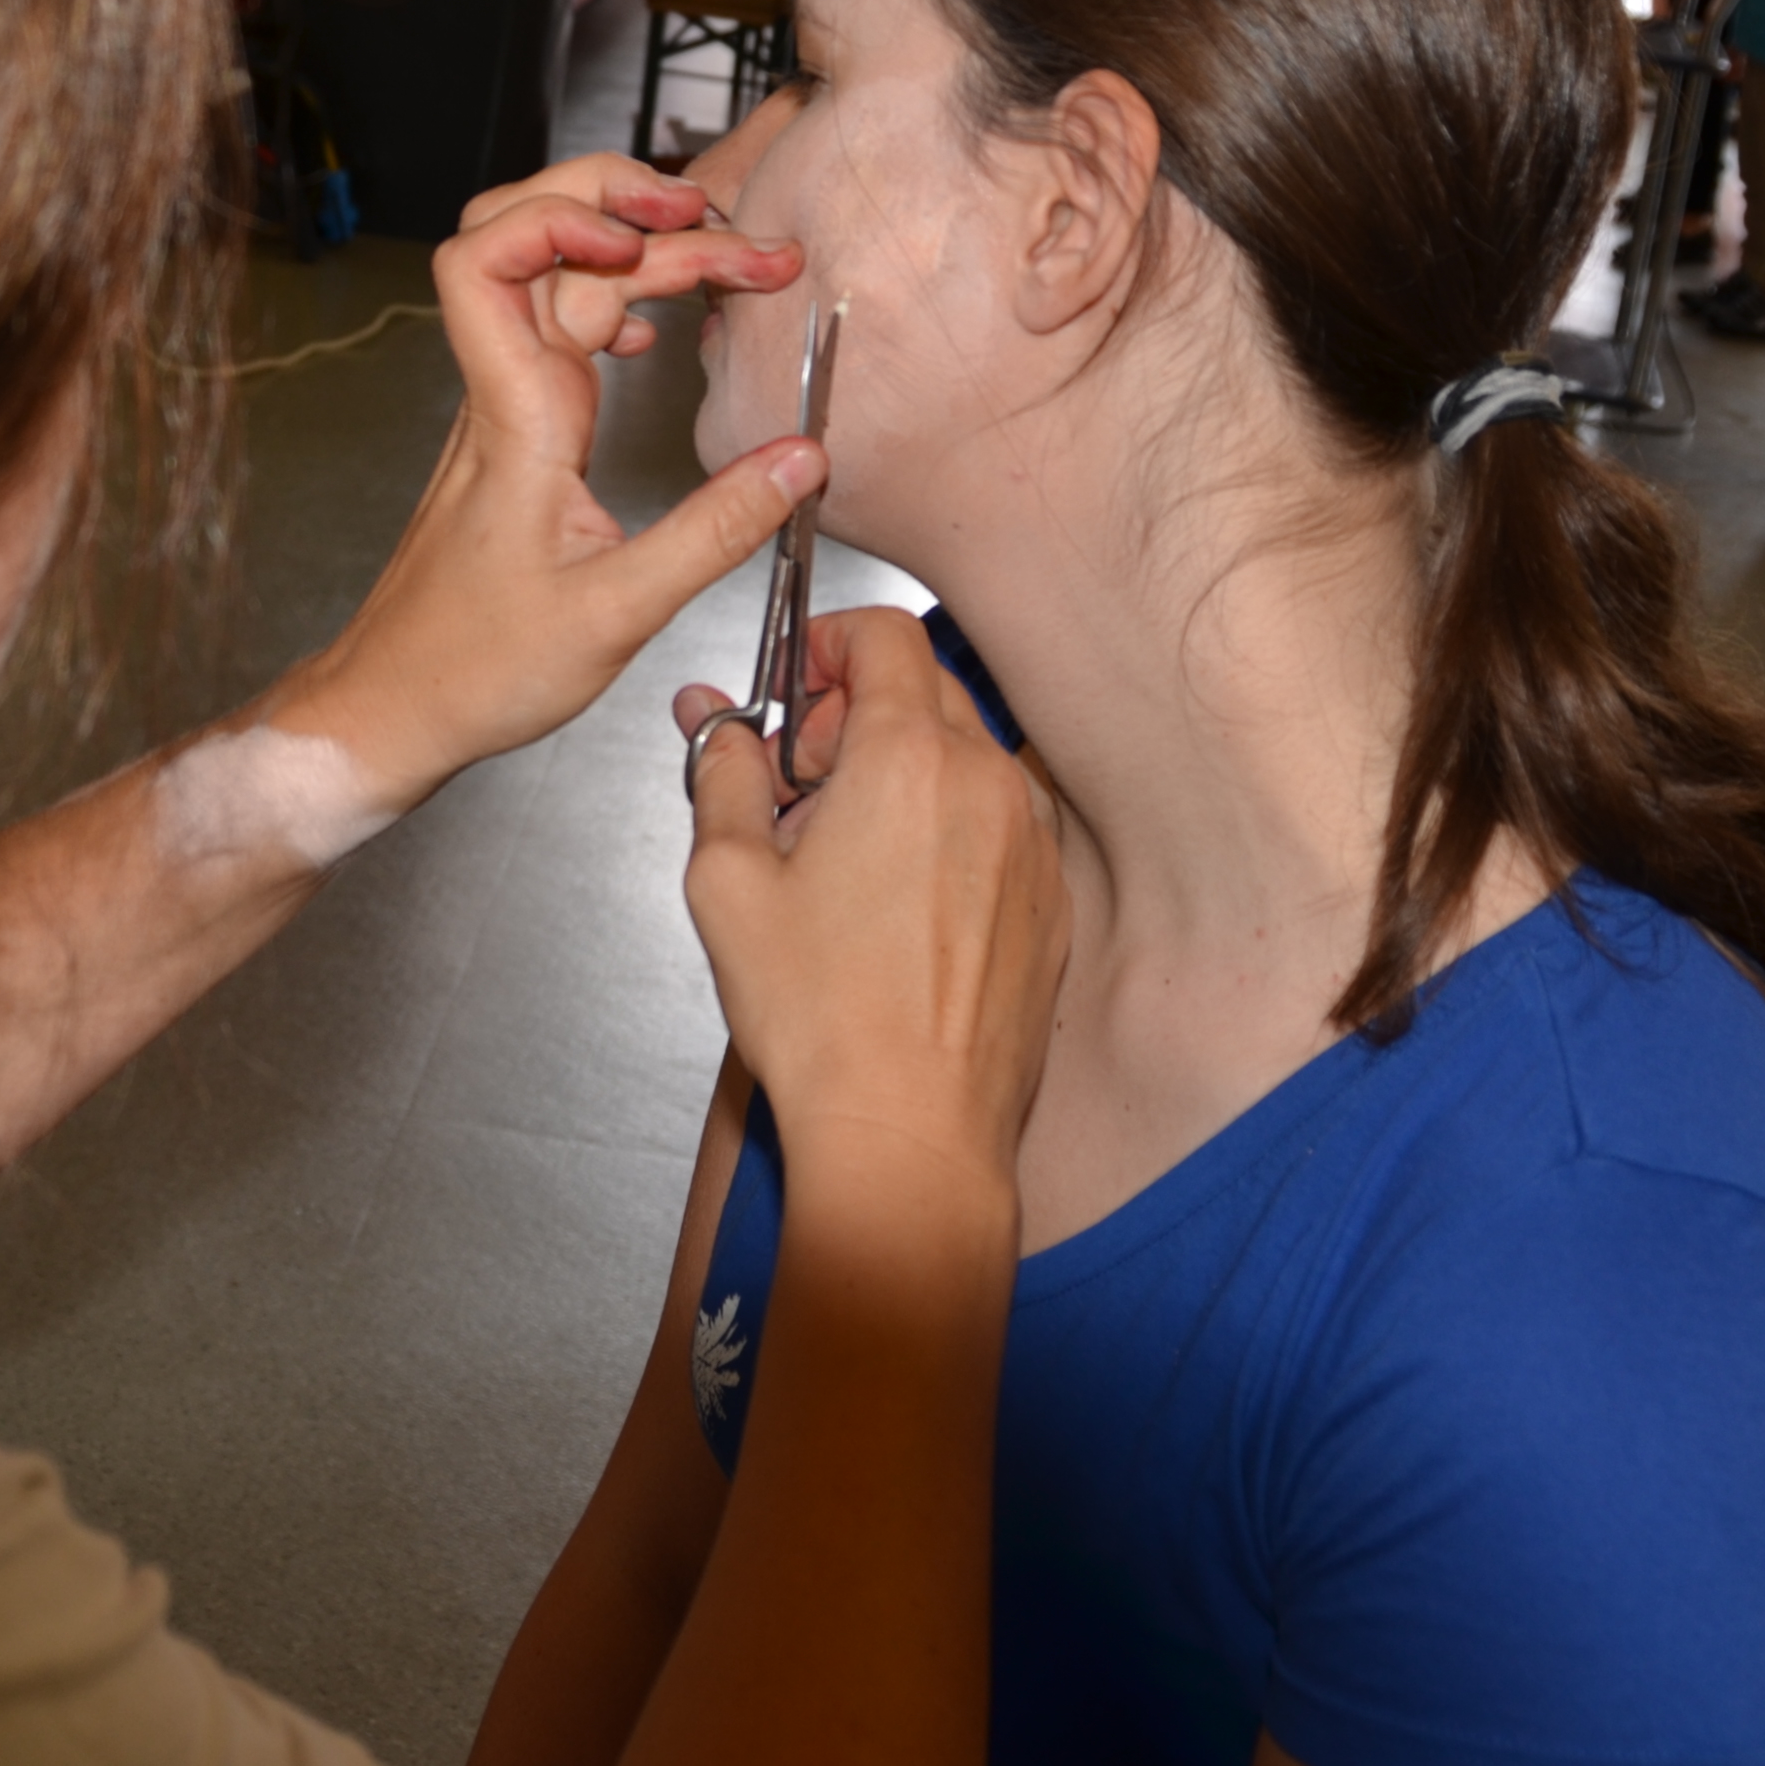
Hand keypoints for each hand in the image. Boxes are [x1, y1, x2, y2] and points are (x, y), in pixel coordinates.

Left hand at [277, 156, 818, 816]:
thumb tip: (801, 459)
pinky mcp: (522, 427)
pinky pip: (563, 328)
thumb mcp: (618, 613)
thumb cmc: (476, 666)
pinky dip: (616, 300)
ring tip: (723, 258)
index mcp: (514, 416)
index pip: (484, 260)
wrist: (395, 704)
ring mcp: (509, 403)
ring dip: (636, 250)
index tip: (640, 238)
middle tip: (721, 224)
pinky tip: (655, 328)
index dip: (557, 217)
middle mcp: (504, 392)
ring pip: (561, 279)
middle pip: (536, 236)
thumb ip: (716, 531)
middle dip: (626, 204)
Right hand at [673, 612, 1062, 1180]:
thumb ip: (721, 775)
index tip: (793, 690)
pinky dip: (947, 833)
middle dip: (852, 715)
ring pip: (964, 759)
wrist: (910, 1133)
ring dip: (902, 775)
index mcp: (911, 761)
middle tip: (797, 786)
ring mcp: (1030, 846)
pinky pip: (997, 826)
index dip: (825, 645)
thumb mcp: (728, 881)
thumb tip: (715, 725)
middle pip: (925, 689)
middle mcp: (989, 787)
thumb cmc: (825, 1023)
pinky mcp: (1049, 901)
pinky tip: (895, 905)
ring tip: (842, 858)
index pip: (883, 632)